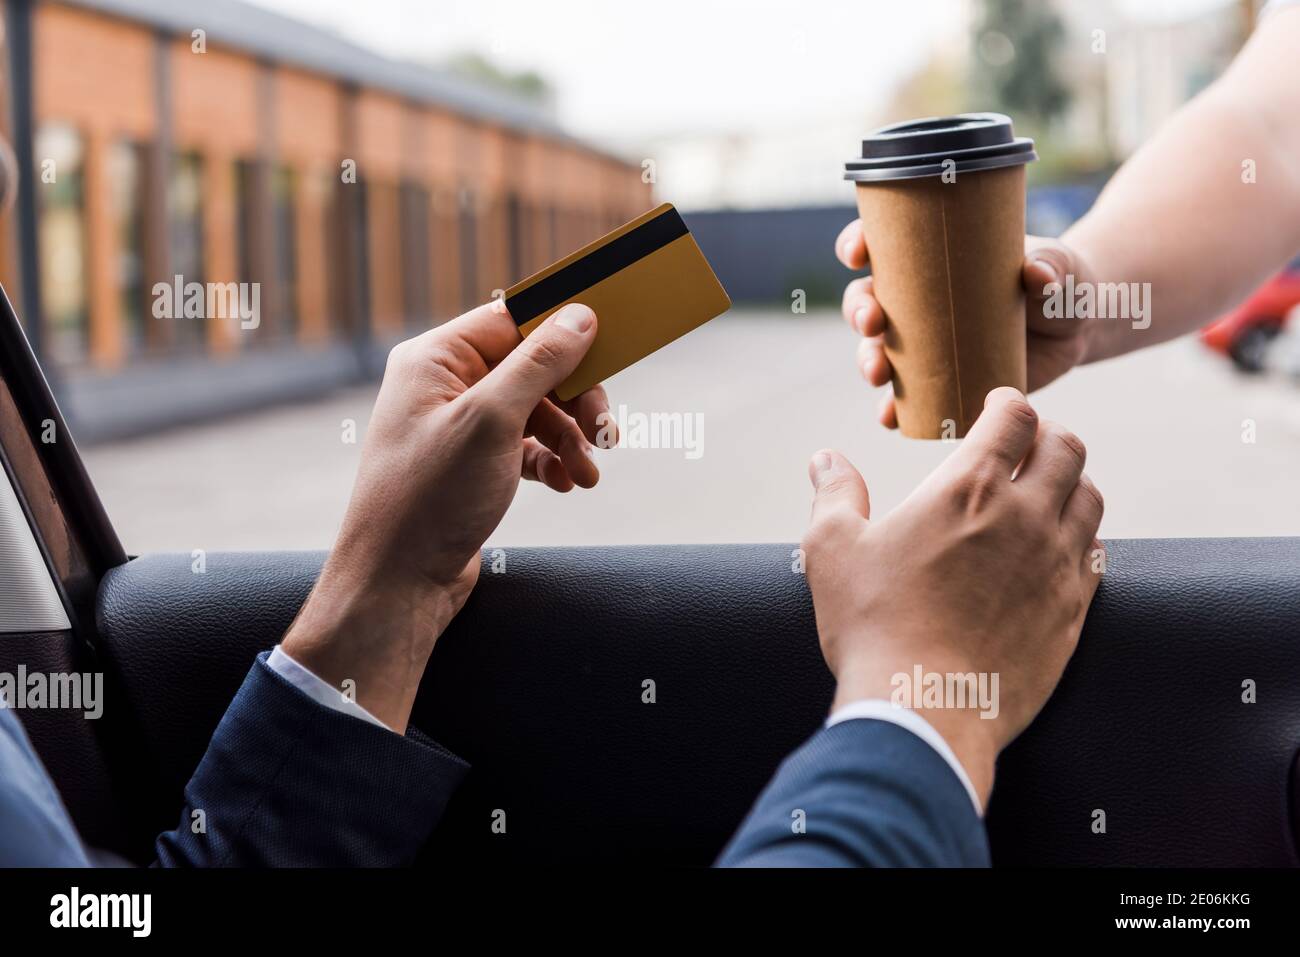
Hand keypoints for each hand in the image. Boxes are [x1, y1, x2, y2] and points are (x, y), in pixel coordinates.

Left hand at [282, 301, 612, 730]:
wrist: (398, 586)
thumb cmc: (429, 500)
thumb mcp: (491, 423)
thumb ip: (538, 364)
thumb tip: (579, 316)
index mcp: (434, 360)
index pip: (511, 321)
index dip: (561, 333)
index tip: (606, 349)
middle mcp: (443, 386)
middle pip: (531, 367)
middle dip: (574, 399)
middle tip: (605, 430)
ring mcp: (457, 427)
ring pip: (535, 410)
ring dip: (570, 437)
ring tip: (589, 472)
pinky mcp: (471, 466)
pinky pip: (525, 446)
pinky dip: (552, 461)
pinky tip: (566, 483)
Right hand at [800, 388, 1103, 806]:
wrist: (924, 711)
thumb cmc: (872, 625)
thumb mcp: (832, 549)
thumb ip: (835, 492)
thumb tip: (825, 458)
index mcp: (969, 488)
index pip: (1017, 417)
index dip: (1008, 402)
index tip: (997, 406)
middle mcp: (1026, 517)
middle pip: (1068, 448)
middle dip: (1048, 435)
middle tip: (1027, 444)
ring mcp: (1056, 566)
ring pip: (1090, 499)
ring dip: (1070, 484)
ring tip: (1046, 491)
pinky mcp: (1072, 613)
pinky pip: (1096, 557)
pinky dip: (1080, 540)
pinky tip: (1057, 549)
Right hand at [835, 219, 1096, 428]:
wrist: (1072, 330)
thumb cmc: (1059, 283)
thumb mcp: (1058, 267)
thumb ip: (1050, 266)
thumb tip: (1039, 275)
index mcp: (930, 257)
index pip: (880, 244)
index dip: (857, 245)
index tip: (858, 254)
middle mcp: (914, 300)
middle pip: (866, 301)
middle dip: (859, 311)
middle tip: (872, 322)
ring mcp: (922, 343)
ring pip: (876, 350)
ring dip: (867, 361)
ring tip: (878, 373)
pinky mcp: (936, 381)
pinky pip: (902, 399)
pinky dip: (891, 409)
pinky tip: (890, 417)